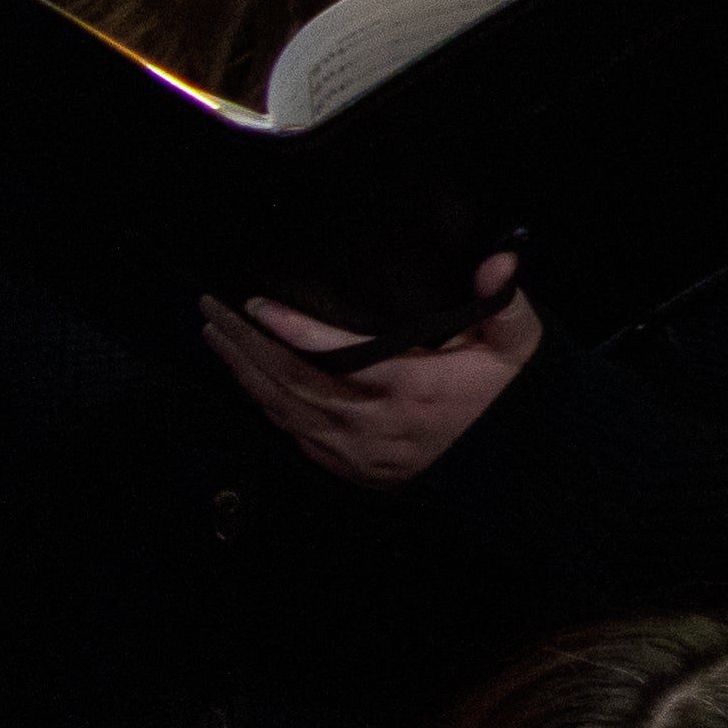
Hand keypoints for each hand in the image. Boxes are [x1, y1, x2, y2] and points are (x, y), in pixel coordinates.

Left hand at [199, 255, 544, 485]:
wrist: (512, 469)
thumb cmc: (507, 397)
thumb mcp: (516, 346)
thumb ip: (501, 302)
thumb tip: (498, 259)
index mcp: (407, 386)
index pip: (335, 355)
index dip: (291, 330)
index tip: (254, 304)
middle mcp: (371, 422)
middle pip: (290, 380)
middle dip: (245, 343)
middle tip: (211, 308)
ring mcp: (354, 450)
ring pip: (282, 409)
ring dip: (243, 371)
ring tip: (214, 335)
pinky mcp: (348, 468)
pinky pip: (293, 433)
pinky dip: (263, 404)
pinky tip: (243, 377)